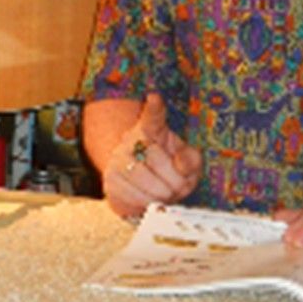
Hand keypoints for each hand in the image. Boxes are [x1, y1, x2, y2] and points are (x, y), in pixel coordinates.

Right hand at [102, 92, 202, 218]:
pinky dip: (149, 204)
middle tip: (178, 186)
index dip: (154, 108)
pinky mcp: (111, 181)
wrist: (142, 187)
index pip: (153, 117)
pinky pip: (135, 197)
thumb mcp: (187, 163)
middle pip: (156, 159)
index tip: (155, 98)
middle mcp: (130, 141)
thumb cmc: (169, 171)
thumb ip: (191, 161)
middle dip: (175, 180)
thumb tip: (182, 164)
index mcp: (152, 130)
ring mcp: (117, 160)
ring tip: (166, 193)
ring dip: (164, 194)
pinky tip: (151, 199)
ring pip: (146, 182)